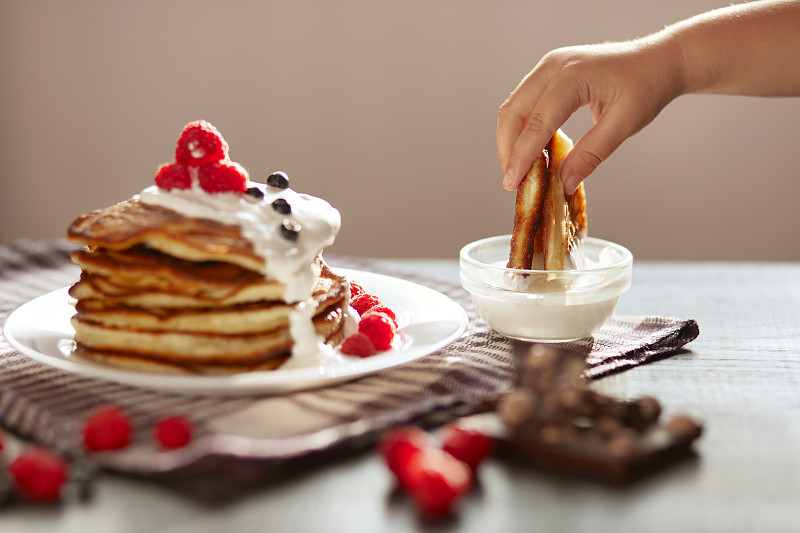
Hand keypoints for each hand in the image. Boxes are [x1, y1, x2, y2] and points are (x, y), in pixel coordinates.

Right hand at [497, 38, 683, 192]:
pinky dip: (523, 128)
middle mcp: (554, 66)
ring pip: (514, 107)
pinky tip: (532, 150)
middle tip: (512, 181)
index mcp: (572, 76)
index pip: (537, 122)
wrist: (659, 60)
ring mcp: (549, 66)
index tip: (512, 183)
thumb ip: (592, 154)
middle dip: (508, 149)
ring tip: (520, 168)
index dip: (521, 155)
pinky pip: (526, 102)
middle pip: (513, 112)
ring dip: (512, 140)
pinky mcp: (550, 73)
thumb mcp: (624, 124)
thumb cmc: (648, 86)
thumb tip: (564, 183)